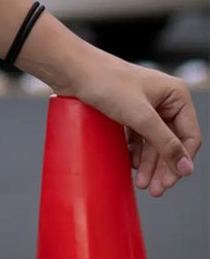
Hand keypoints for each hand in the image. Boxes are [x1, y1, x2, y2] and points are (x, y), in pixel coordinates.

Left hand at [61, 47, 201, 196]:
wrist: (70, 69)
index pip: (189, 136)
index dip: (180, 161)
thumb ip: (165, 143)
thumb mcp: (140, 116)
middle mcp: (163, 98)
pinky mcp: (126, 108)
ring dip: (148, 163)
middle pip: (170, 141)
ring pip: (152, 141)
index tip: (170, 181)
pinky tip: (131, 165)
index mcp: (175, 94)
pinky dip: (135, 152)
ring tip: (142, 183)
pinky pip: (137, 135)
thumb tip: (185, 168)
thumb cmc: (104, 82)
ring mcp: (144, 104)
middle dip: (162, 166)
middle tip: (155, 189)